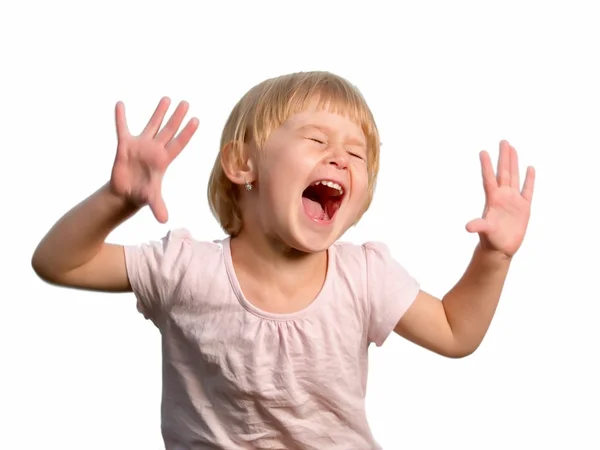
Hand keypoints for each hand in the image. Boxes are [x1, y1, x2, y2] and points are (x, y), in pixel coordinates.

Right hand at [110, 97, 198, 222]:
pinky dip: (121, 117)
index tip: (196, 120)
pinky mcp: (125, 145)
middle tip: (186, 103)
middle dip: (177, 117)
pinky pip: (123, 128)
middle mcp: (154, 149)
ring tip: (167, 98)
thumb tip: (164, 220)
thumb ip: (158, 206)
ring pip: (152, 125)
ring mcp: (140, 145)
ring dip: (159, 112)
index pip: (178, 143)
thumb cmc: (141, 195)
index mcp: (163, 160)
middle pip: (169, 130)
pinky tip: (121, 104)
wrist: (126, 193)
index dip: (187, 133)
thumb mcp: (151, 199)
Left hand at [465, 140, 534, 257]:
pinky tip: (530, 168)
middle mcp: (503, 197)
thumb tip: (468, 227)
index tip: (482, 152)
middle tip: (503, 141)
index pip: (489, 178)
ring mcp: (514, 201)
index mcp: (492, 200)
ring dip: (514, 163)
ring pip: (514, 177)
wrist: (500, 249)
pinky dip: (529, 179)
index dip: (486, 165)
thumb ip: (479, 226)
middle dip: (503, 157)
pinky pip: (528, 190)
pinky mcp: (524, 207)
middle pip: (503, 173)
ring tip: (512, 148)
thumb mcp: (485, 232)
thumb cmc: (491, 240)